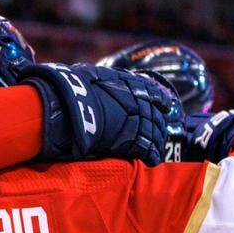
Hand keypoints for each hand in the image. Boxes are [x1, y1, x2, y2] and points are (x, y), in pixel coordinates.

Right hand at [20, 63, 175, 164]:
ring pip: (152, 132)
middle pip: (153, 114)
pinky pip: (145, 148)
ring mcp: (134, 119)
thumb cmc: (70, 88)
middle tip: (161, 132)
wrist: (68, 105)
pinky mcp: (129, 139)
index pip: (150, 90)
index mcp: (126, 82)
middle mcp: (135, 99)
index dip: (159, 98)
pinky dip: (151, 154)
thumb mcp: (86, 74)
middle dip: (158, 124)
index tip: (165, 104)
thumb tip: (84, 73)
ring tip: (158, 149)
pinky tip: (153, 159)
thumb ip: (95, 77)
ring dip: (156, 141)